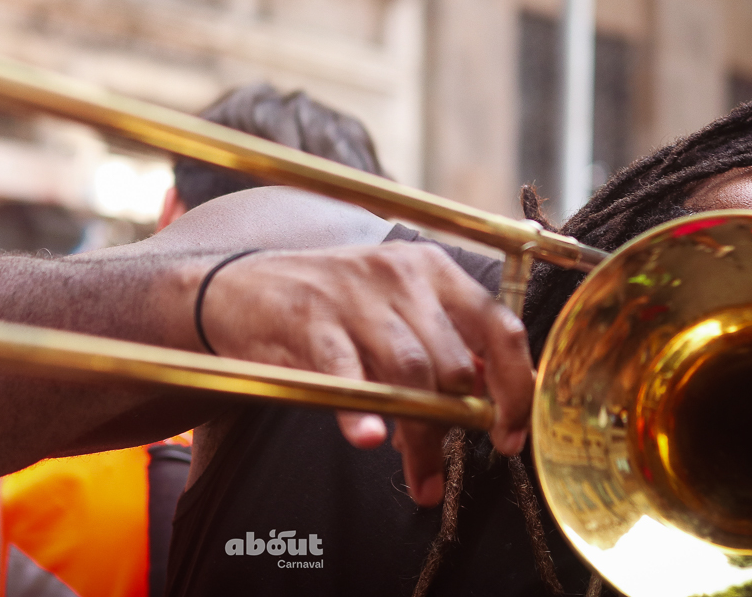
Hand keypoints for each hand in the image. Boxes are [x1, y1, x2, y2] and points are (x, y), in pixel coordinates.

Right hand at [197, 243, 535, 506]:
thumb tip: (488, 400)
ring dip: (420, 440)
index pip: (499, 327)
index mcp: (433, 269)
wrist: (237, 290)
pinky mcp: (309, 319)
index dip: (515, 388)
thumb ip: (440, 345)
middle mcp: (400, 273)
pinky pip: (346, 374)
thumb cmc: (327, 307)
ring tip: (420, 482)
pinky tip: (368, 439)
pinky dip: (361, 411)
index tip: (510, 436)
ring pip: (410, 375)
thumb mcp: (393, 309)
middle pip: (453, 363)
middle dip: (458, 428)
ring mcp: (354, 295)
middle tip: (449, 472)